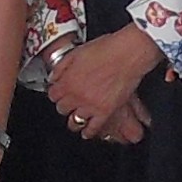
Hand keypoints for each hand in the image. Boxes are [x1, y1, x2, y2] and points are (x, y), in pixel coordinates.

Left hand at [45, 25, 161, 142]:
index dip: (56, 93)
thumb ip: (61, 67)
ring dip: (74, 120)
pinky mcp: (106, 112)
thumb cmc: (106, 49)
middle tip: (69, 103)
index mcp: (68, 81)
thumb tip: (53, 77)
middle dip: (65, 105)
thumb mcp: (76, 52)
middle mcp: (77, 96)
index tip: (59, 93)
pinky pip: (93, 128)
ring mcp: (91, 106)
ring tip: (75, 119)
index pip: (53, 95)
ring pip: (74, 121)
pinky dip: (88, 132)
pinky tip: (87, 132)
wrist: (127, 54)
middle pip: (62, 109)